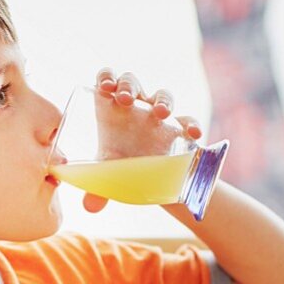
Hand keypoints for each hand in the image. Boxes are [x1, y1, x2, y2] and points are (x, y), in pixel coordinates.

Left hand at [83, 67, 202, 212]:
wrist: (155, 181)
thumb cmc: (124, 167)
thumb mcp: (110, 175)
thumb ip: (97, 189)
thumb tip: (89, 206)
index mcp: (113, 109)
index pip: (108, 80)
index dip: (107, 77)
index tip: (105, 87)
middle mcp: (136, 107)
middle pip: (133, 83)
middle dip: (129, 85)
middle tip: (124, 99)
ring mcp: (160, 117)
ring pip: (162, 96)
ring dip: (162, 100)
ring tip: (161, 114)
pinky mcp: (181, 130)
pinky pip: (189, 121)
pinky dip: (192, 124)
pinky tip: (194, 134)